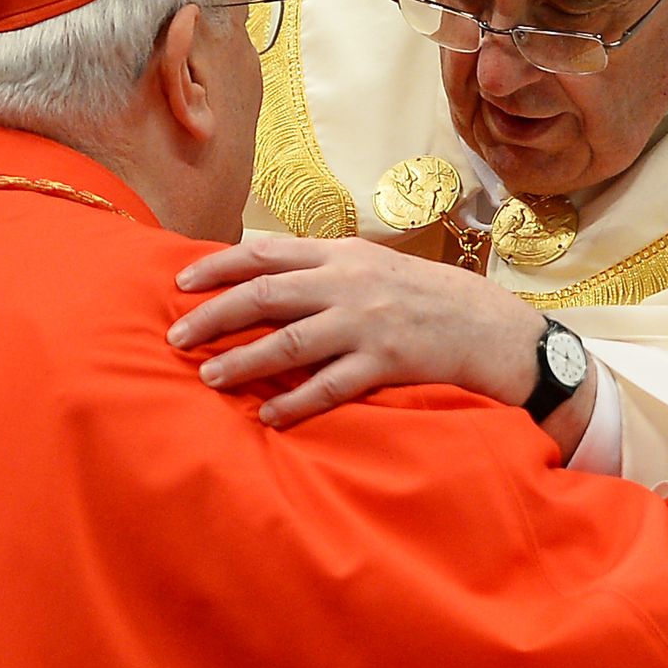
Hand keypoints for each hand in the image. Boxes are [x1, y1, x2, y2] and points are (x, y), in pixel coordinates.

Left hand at [167, 235, 553, 428]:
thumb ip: (320, 266)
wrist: (491, 327)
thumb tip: (258, 266)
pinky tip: (267, 415)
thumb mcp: (372, 266)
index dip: (218, 267)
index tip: (181, 283)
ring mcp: (367, 323)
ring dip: (243, 361)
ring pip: (289, 342)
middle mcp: (349, 283)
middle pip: (266, 295)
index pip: (265, 253)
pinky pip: (328, 386)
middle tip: (176, 337)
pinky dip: (294, 402)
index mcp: (342, 254)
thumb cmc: (423, 297)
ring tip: (208, 378)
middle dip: (215, 316)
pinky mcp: (386, 363)